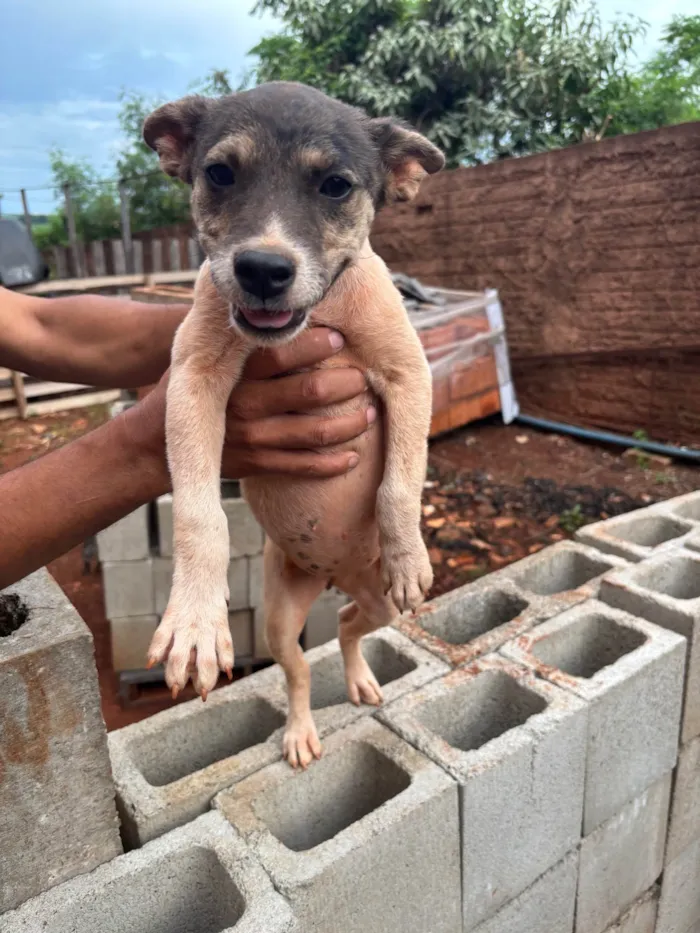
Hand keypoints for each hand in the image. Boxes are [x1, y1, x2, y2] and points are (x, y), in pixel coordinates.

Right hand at [124, 326, 373, 485]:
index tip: (340, 336)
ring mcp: (253, 438)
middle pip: (309, 393)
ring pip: (314, 433)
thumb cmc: (191, 388)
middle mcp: (245, 406)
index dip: (315, 345)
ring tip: (370, 414)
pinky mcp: (256, 465)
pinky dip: (332, 464)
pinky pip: (302, 467)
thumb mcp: (204, 357)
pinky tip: (353, 458)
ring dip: (350, 424)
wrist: (154, 445)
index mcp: (235, 374)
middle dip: (346, 384)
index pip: (281, 354)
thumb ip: (237, 338)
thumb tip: (271, 298)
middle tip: (365, 377)